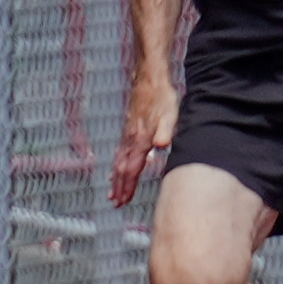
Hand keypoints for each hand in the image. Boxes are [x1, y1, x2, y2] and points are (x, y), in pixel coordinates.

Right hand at [108, 74, 177, 206]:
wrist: (149, 80)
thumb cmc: (162, 97)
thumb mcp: (170, 114)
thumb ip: (165, 130)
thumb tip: (160, 145)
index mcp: (141, 139)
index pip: (132, 168)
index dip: (128, 185)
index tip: (123, 200)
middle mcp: (131, 139)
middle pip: (122, 168)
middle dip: (119, 187)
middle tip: (116, 203)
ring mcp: (128, 135)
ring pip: (118, 161)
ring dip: (116, 179)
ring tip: (112, 193)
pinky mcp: (128, 130)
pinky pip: (119, 152)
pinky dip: (116, 165)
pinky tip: (115, 169)